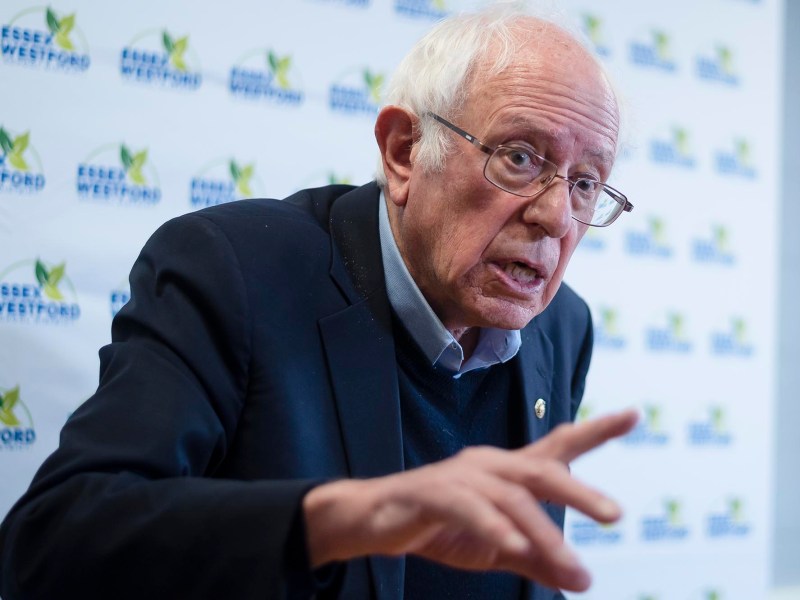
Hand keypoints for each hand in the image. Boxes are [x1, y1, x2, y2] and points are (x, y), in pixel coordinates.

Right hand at [303, 409, 637, 591]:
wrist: (378, 521)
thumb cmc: (443, 525)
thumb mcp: (498, 547)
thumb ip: (539, 559)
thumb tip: (584, 581)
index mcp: (507, 471)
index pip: (557, 447)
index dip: (595, 431)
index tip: (634, 414)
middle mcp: (488, 465)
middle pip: (540, 470)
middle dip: (578, 490)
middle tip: (613, 514)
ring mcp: (460, 477)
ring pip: (510, 498)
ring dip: (541, 532)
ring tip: (571, 567)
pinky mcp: (433, 493)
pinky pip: (467, 508)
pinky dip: (492, 526)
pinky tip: (511, 544)